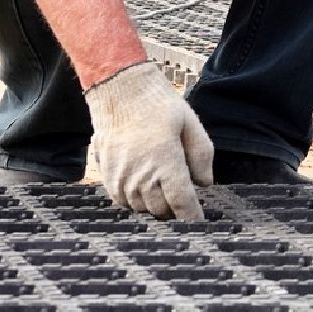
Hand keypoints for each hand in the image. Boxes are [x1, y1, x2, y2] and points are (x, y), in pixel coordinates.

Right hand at [84, 60, 213, 219]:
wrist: (119, 90)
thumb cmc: (157, 104)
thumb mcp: (190, 123)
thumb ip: (201, 156)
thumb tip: (205, 183)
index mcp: (165, 164)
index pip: (182, 204)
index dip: (192, 217)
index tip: (200, 222)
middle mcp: (140, 177)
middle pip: (162, 210)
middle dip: (176, 209)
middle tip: (185, 197)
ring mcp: (121, 179)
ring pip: (143, 208)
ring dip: (156, 205)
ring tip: (165, 190)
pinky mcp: (107, 177)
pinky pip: (124, 202)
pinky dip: (137, 200)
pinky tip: (146, 185)